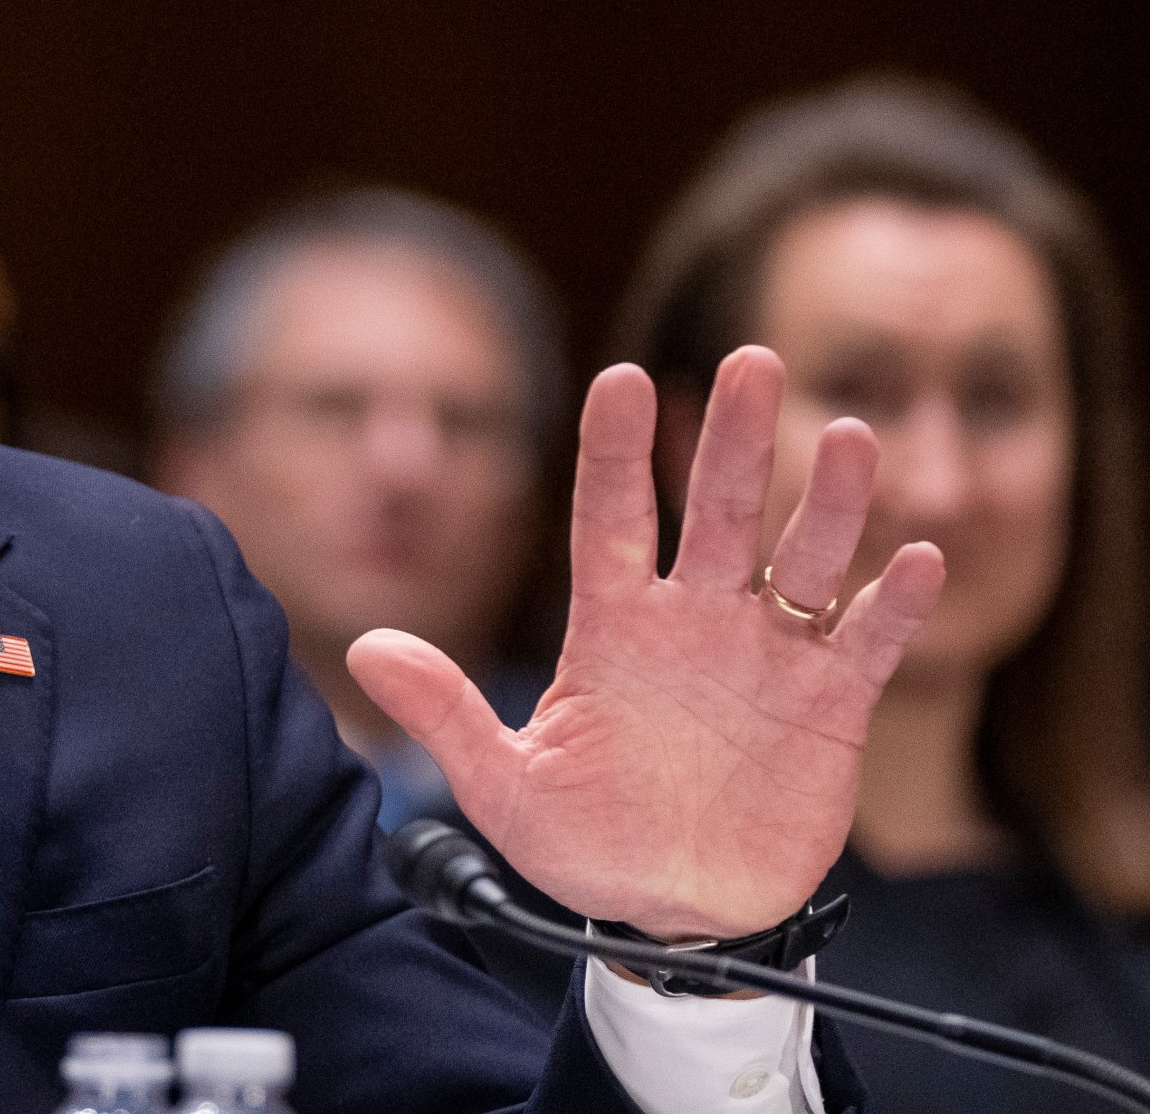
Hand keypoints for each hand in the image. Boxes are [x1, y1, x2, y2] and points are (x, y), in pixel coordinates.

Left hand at [349, 348, 945, 939]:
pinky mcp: (831, 703)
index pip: (610, 517)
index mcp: (613, 627)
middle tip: (754, 359)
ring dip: (830, 503)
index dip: (617, 450)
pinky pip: (868, 641)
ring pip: (804, 558)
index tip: (622, 377)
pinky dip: (893, 605)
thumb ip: (444, 712)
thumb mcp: (503, 785)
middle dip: (736, 440)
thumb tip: (360, 649)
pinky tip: (913, 560)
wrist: (674, 914)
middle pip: (717, 511)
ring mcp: (767, 655)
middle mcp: (693, 620)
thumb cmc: (582, 843)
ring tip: (852, 437)